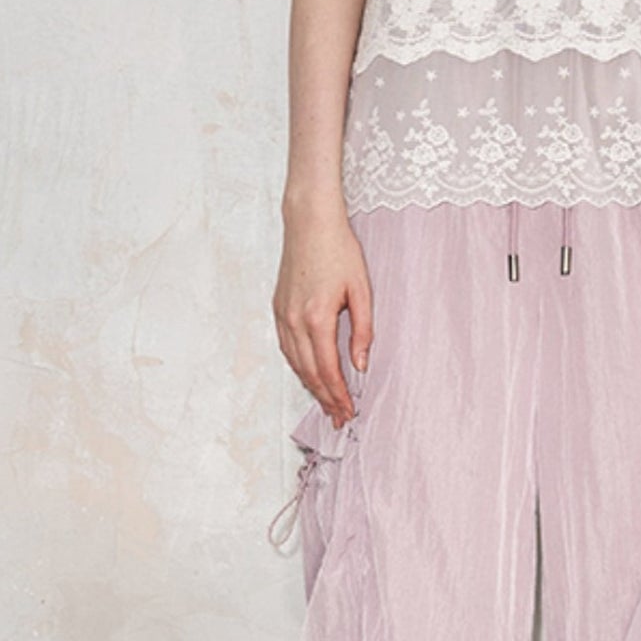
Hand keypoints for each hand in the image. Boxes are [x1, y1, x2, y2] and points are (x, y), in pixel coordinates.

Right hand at [272, 199, 372, 428]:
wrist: (309, 223)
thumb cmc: (339, 250)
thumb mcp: (362, 289)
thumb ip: (363, 330)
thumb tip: (360, 365)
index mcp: (317, 318)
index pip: (328, 369)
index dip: (338, 395)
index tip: (348, 412)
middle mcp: (294, 321)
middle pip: (309, 372)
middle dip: (324, 398)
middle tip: (338, 418)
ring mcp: (282, 316)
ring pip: (294, 363)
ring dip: (310, 386)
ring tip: (326, 403)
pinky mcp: (277, 309)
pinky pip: (286, 348)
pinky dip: (298, 366)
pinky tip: (308, 374)